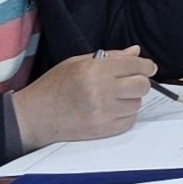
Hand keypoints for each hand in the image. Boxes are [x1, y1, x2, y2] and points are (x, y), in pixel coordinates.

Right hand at [12, 47, 155, 145]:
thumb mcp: (77, 62)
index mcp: (94, 70)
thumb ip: (110, 57)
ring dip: (130, 99)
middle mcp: (101, 91)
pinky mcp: (103, 130)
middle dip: (139, 81)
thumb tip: (136, 52)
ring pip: (137, 104)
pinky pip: (129, 121)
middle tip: (129, 82)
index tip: (148, 67)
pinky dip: (124, 115)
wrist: (34, 116)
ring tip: (112, 96)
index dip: (146, 66)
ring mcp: (103, 113)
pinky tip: (110, 109)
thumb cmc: (53, 87)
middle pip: (142, 85)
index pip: (135, 65)